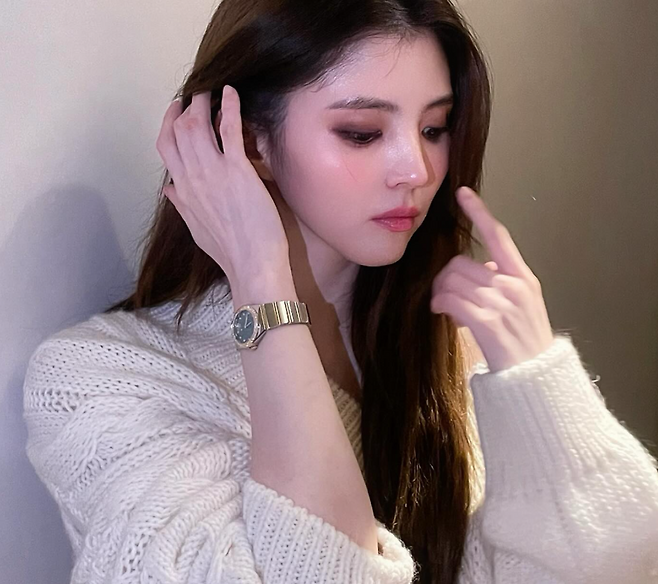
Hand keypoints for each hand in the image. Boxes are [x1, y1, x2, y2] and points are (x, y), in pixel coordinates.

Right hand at [155, 86, 290, 286]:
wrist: (252, 265)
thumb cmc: (229, 252)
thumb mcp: (196, 229)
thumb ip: (181, 205)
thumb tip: (169, 189)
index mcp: (182, 191)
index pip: (165, 147)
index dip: (168, 123)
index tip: (176, 110)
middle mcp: (191, 178)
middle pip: (178, 130)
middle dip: (186, 106)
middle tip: (197, 94)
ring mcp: (212, 172)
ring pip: (198, 124)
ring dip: (204, 102)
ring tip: (212, 90)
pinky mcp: (238, 170)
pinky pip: (229, 129)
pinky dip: (229, 107)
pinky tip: (231, 93)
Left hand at [430, 186, 554, 372]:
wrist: (534, 376)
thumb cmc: (524, 341)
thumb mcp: (523, 303)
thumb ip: (504, 280)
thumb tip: (484, 266)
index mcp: (523, 277)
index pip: (499, 236)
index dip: (480, 213)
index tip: (463, 194)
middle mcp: (513, 285)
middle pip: (460, 263)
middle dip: (445, 277)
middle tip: (442, 293)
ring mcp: (501, 303)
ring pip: (451, 281)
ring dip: (439, 292)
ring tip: (443, 306)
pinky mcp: (487, 322)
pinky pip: (450, 300)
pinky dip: (439, 304)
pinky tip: (441, 312)